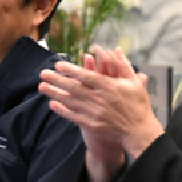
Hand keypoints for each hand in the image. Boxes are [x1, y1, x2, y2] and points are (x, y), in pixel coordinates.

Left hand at [39, 46, 162, 159]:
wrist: (139, 132)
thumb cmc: (138, 105)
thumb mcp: (133, 82)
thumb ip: (122, 65)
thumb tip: (114, 49)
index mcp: (109, 86)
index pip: (85, 75)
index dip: (70, 69)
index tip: (58, 64)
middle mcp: (99, 99)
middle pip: (73, 87)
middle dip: (56, 79)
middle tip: (42, 73)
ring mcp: (94, 113)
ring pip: (70, 101)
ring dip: (55, 93)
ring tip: (42, 86)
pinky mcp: (92, 125)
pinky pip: (73, 116)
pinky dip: (62, 110)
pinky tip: (52, 104)